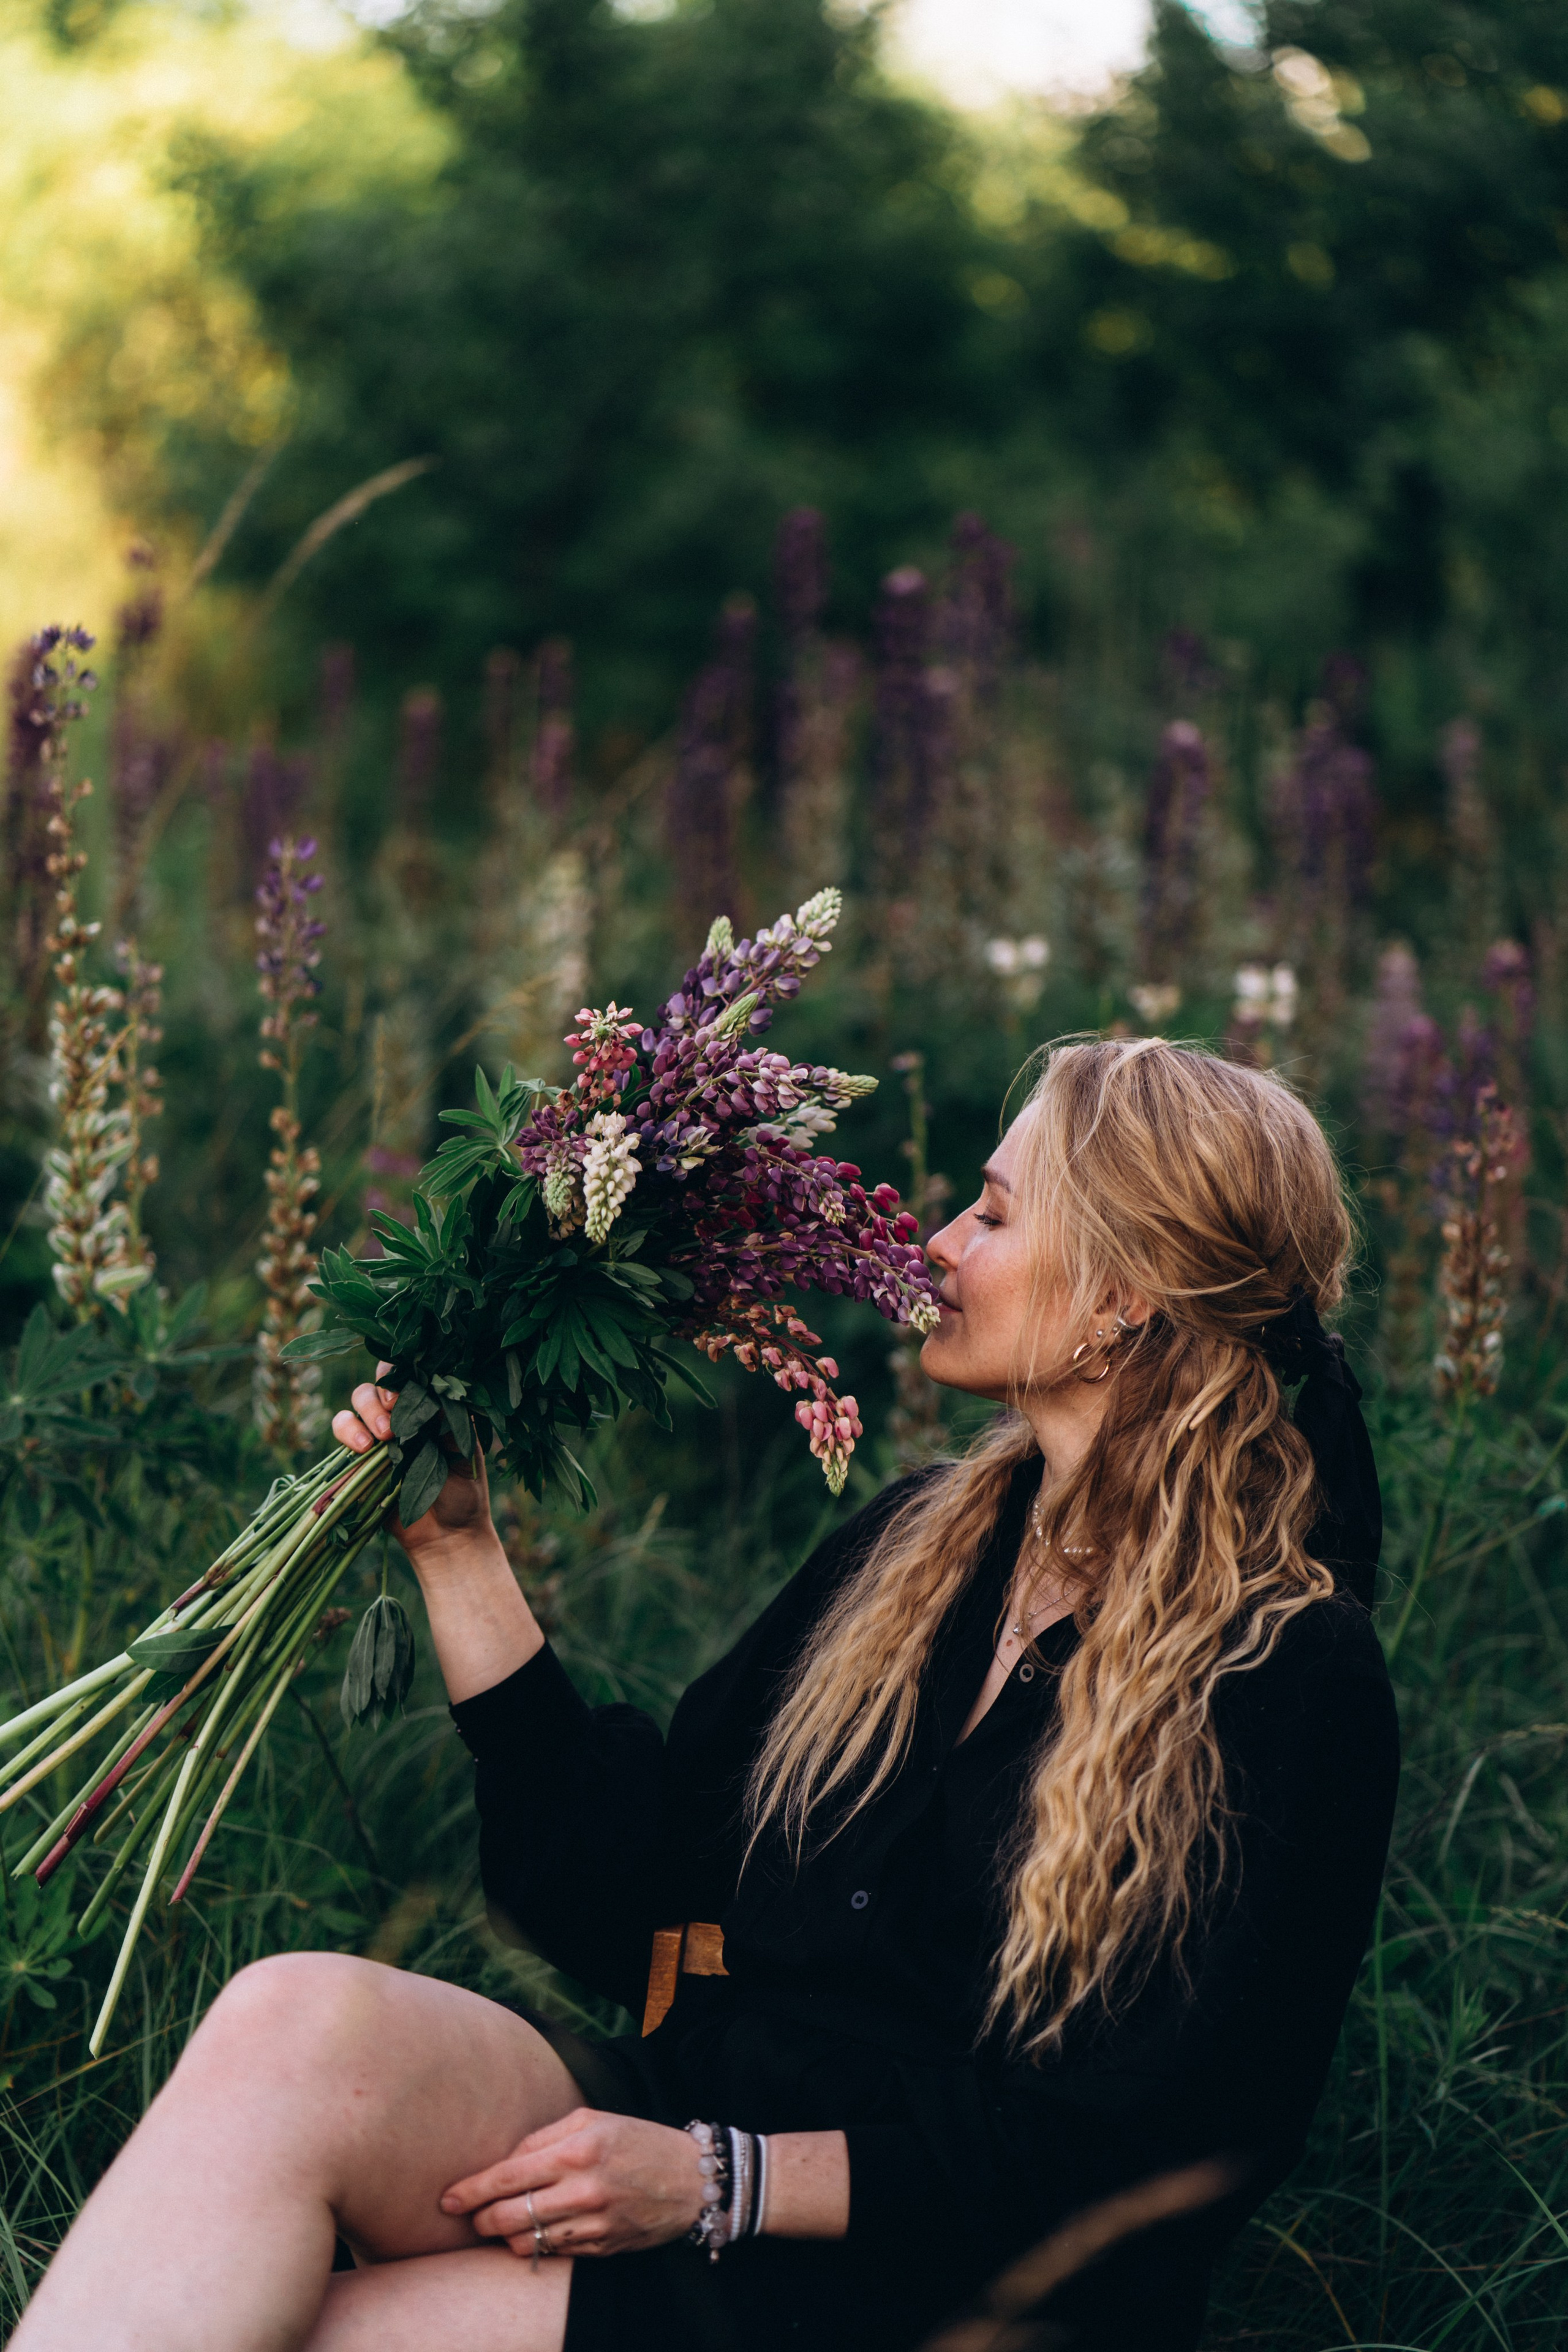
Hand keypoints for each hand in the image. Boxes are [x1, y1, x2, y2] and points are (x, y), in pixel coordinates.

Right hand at [332, 1365, 495, 1572]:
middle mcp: (401, 1417)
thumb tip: (429, 1386)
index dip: (399, 1376)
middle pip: (376, 1386)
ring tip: (379, 1440)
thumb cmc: (464, 1490)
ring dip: (362, 1415)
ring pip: (354, 1405)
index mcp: (428, 1408)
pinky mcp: (360, 1461)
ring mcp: (377, 1438)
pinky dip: (347, 1434)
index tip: (404, 1396)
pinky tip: (362, 1450)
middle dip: (379, 1398)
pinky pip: (342, 1434)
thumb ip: (447, 1417)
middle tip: (392, 1426)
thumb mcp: (464, 1449)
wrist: (447, 1536)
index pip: (407, 1375)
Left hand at [440, 2108, 704, 2258]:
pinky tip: (539, 2229)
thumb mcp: (593, 2120)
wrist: (691, 2180)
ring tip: (506, 2221)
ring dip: (507, 2235)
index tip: (446, 2199)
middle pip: (508, 2217)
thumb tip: (505, 2160)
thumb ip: (544, 2136)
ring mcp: (592, 2225)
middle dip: (480, 2219)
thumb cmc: (638, 2141)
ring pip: (525, 2243)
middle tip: (471, 2215)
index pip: (507, 2177)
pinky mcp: (601, 2250)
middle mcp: (582, 2191)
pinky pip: (552, 2254)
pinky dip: (537, 2244)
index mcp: (577, 2151)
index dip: (470, 2191)